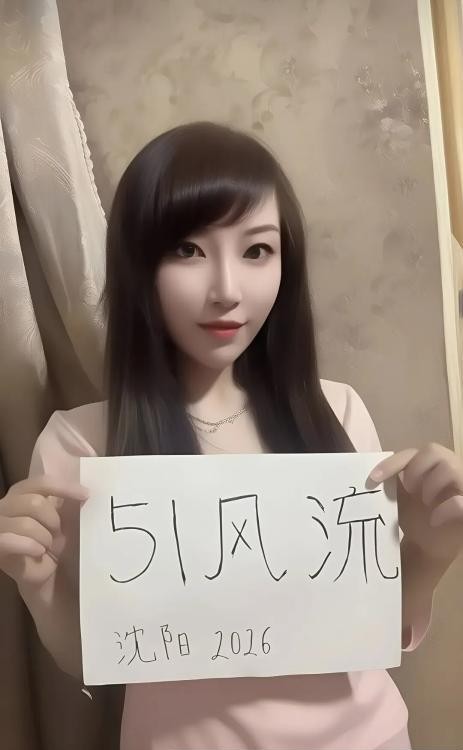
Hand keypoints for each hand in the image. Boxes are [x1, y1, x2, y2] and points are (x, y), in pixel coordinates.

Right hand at [0, 475, 87, 591]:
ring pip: (25, 523)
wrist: (49, 573)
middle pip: (34, 503)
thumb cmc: (56, 542)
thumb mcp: (65, 518)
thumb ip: (69, 502)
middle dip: (52, 521)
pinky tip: (38, 552)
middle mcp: (6, 505)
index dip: (64, 487)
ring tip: (47, 547)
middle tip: (57, 534)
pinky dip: (29, 546)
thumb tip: (84, 491)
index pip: (42, 482)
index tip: (85, 495)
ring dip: (44, 538)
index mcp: (23, 493)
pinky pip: (9, 540)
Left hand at [369, 443, 462, 563]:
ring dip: (432, 483)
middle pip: (434, 450)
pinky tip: (434, 519)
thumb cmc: (415, 517)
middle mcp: (449, 469)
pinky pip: (461, 501)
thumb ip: (390, 484)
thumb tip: (368, 478)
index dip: (391, 463)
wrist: (429, 545)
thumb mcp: (400, 498)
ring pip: (451, 468)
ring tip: (425, 501)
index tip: (372, 479)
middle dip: (416, 468)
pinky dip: (447, 507)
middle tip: (409, 487)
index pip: (411, 453)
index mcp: (429, 464)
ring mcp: (461, 486)